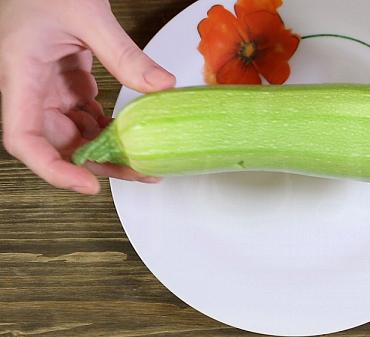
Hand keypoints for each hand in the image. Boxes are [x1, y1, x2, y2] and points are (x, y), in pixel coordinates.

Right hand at [0, 0, 175, 193]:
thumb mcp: (87, 15)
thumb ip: (123, 53)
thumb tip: (161, 85)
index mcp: (20, 78)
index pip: (24, 140)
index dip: (54, 169)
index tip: (88, 184)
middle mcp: (31, 90)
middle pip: (58, 144)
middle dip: (97, 165)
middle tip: (138, 173)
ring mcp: (48, 89)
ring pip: (75, 135)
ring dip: (108, 151)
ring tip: (143, 161)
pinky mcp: (66, 84)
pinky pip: (86, 117)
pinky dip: (108, 129)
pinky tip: (133, 135)